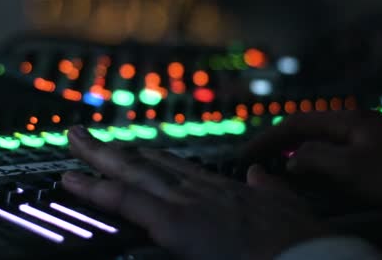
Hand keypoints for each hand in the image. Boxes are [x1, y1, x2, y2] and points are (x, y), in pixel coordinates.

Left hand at [62, 126, 327, 259]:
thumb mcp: (284, 204)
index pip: (173, 167)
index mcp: (220, 188)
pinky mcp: (175, 223)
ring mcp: (185, 202)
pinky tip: (73, 182)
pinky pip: (126, 202)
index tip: (129, 148)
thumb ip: (266, 188)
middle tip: (84, 134)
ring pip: (131, 174)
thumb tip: (257, 175)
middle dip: (113, 149)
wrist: (308, 257)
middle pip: (146, 162)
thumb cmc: (299, 239)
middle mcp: (198, 188)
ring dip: (99, 158)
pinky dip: (98, 191)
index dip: (147, 157)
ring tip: (73, 143)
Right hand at [242, 110, 381, 206]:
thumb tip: (291, 159)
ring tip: (277, 172)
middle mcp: (353, 125)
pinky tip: (312, 178)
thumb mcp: (353, 167)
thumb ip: (316, 158)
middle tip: (257, 162)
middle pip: (306, 130)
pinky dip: (316, 166)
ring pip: (319, 145)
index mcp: (347, 120)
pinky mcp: (374, 156)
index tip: (246, 154)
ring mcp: (365, 140)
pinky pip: (334, 157)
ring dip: (297, 157)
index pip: (296, 123)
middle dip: (279, 145)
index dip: (268, 138)